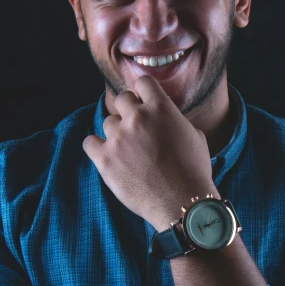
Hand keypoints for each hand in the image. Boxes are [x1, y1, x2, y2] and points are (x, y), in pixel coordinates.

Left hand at [82, 76, 215, 228]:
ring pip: (108, 123)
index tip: (144, 104)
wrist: (182, 203)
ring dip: (116, 133)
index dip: (143, 93)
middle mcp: (137, 118)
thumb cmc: (193, 172)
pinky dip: (97, 147)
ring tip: (128, 151)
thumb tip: (166, 118)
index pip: (142, 82)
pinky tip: (107, 156)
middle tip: (136, 129)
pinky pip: (89, 142)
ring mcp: (118, 138)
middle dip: (129, 112)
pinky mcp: (104, 159)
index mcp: (161, 108)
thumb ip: (175, 120)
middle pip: (122, 99)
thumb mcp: (195, 136)